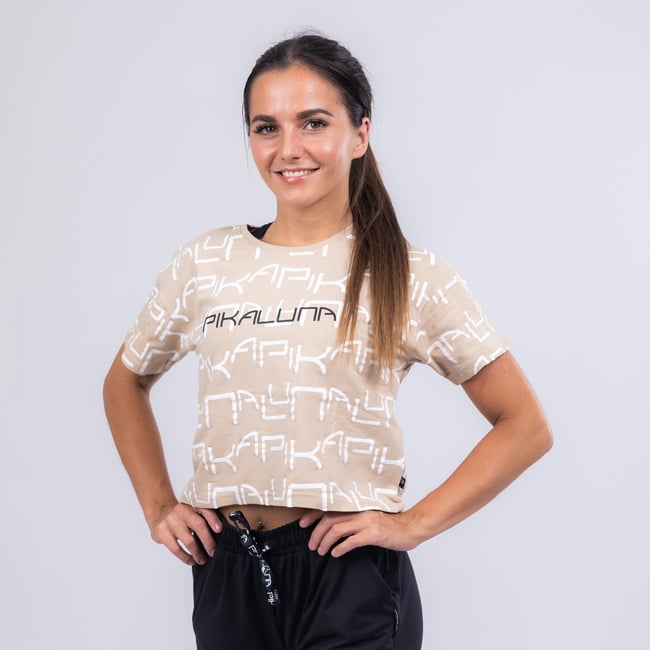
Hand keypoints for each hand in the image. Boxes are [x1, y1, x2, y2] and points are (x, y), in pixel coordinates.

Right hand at [148, 502, 221, 565]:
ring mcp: (171, 522)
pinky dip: (185, 557)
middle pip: (198, 525)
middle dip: (208, 541)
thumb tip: (218, 532)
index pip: (204, 510)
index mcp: (191, 504)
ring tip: (202, 559)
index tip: (219, 530)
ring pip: (188, 540)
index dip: (213, 520)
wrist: (159, 510)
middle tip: (213, 551)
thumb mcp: (191, 509)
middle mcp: (181, 511)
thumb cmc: (179, 513)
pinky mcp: (162, 533)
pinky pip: (176, 548)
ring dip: (197, 553)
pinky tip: (191, 560)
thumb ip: (202, 517)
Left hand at [299, 509, 423, 557]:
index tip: (302, 524)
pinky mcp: (373, 534)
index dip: (314, 515)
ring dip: (325, 541)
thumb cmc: (391, 525)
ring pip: (337, 529)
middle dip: (316, 532)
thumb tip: (334, 528)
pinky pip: (351, 541)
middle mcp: (360, 511)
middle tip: (310, 544)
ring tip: (320, 551)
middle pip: (329, 519)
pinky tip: (335, 554)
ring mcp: (366, 522)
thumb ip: (354, 519)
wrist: (411, 528)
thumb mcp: (370, 518)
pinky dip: (340, 548)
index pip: (330, 507)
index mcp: (357, 506)